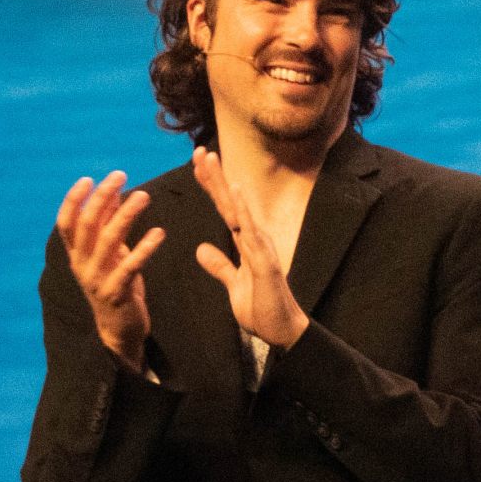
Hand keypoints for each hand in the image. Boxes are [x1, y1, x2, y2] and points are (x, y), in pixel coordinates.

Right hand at [57, 171, 165, 369]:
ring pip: (108, 241)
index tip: (88, 178)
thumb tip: (111, 192)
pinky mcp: (116, 293)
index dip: (73, 199)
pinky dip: (145, 248)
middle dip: (102, 197)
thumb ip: (107, 225)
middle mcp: (82, 265)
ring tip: (144, 195)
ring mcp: (97, 280)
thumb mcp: (109, 253)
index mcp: (76, 254)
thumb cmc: (115, 284)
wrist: (119, 329)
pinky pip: (130, 267)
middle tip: (121, 175)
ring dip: (126, 215)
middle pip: (87, 225)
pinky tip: (159, 232)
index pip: (66, 222)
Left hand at [190, 147, 309, 350]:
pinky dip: (243, 210)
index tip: (198, 165)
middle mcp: (253, 239)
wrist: (282, 331)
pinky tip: (234, 192)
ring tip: (212, 160)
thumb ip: (219, 265)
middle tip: (199, 150)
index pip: (224, 208)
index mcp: (244, 243)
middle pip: (230, 202)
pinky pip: (251, 231)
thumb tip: (201, 249)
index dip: (212, 187)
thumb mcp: (233, 284)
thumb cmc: (261, 308)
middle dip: (215, 176)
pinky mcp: (265, 261)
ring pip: (239, 209)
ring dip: (225, 184)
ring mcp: (260, 247)